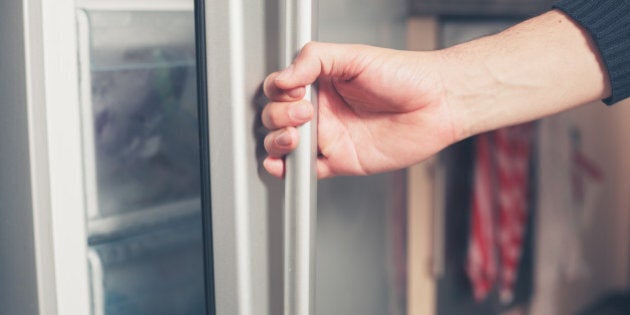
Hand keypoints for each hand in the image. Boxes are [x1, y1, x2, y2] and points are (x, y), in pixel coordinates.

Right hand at [262, 42, 456, 177]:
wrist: (437, 104)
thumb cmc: (405, 75)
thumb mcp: (354, 55)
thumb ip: (314, 59)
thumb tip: (283, 77)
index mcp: (320, 82)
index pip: (280, 89)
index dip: (278, 92)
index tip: (293, 90)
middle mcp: (322, 109)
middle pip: (276, 117)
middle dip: (279, 117)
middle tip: (305, 113)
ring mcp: (329, 136)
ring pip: (284, 145)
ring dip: (277, 142)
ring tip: (294, 137)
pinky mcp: (340, 161)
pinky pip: (306, 170)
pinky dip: (289, 171)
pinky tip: (284, 165)